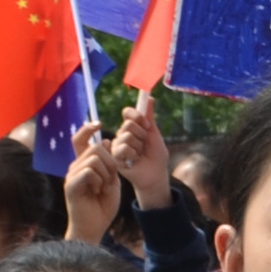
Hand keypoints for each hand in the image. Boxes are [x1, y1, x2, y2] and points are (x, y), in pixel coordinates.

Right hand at [62, 125, 122, 245]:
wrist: (94, 227)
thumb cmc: (103, 205)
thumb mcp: (112, 180)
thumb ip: (109, 162)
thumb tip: (105, 140)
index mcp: (84, 164)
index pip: (80, 139)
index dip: (88, 128)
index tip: (99, 123)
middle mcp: (75, 167)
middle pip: (95, 148)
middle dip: (110, 162)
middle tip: (110, 181)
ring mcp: (71, 175)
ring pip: (94, 159)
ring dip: (106, 174)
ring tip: (104, 189)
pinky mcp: (71, 185)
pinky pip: (89, 171)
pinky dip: (99, 181)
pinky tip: (98, 192)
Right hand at [109, 95, 175, 210]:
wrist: (155, 174)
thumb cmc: (156, 156)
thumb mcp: (154, 134)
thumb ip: (149, 117)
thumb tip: (150, 97)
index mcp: (132, 127)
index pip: (128, 113)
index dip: (137, 116)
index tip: (147, 125)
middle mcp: (122, 135)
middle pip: (128, 124)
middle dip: (141, 134)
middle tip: (145, 145)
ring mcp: (117, 146)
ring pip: (126, 137)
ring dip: (138, 147)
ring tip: (140, 155)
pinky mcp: (114, 157)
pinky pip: (123, 148)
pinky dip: (133, 155)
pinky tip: (134, 161)